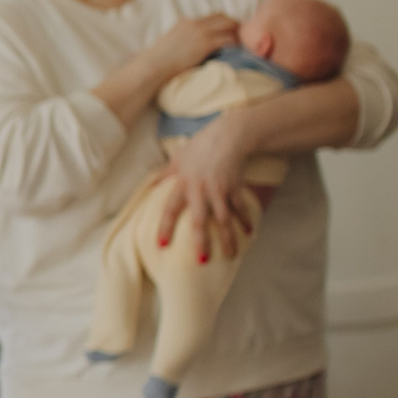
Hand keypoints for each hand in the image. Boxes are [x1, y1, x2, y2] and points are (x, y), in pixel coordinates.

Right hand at [144, 13, 242, 78]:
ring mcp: (201, 32)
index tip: (229, 30)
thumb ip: (179, 40)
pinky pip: (228, 39)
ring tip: (241, 43)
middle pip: (223, 17)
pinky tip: (237, 50)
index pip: (211, 16)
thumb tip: (184, 47)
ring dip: (237, 33)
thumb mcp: (168, 43)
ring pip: (228, 25)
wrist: (153, 65)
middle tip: (240, 35)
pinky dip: (234, 44)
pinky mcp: (206, 43)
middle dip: (233, 24)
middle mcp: (194, 23)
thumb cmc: (156, 60)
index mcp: (185, 22)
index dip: (223, 22)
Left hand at [153, 112, 258, 262]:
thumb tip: (148, 185)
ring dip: (228, 239)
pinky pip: (241, 208)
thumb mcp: (178, 159)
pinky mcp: (236, 188)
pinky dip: (246, 221)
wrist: (229, 136)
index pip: (170, 209)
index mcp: (183, 184)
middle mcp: (200, 190)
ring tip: (230, 256)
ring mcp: (220, 190)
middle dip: (201, 241)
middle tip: (201, 261)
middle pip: (199, 220)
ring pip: (224, 219)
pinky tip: (249, 234)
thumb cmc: (200, 147)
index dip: (165, 227)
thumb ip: (164, 175)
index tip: (162, 245)